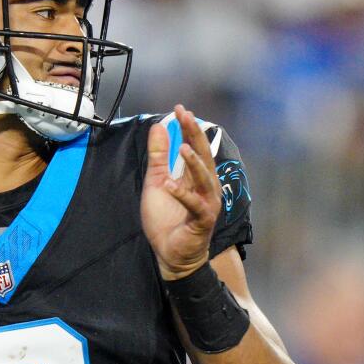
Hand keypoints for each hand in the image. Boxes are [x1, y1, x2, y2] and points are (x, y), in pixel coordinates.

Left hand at [141, 104, 220, 279]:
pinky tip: (170, 185)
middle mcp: (206, 187)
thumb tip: (159, 127)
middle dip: (195, 135)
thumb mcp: (157, 182)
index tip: (180, 109)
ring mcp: (206, 203)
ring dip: (194, 163)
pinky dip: (182, 195)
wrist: (171, 254)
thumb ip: (159, 156)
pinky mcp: (202, 220)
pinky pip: (194, 205)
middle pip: (203, 156)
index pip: (194, 146)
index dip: (188, 128)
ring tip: (184, 147)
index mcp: (195, 176)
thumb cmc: (168, 219)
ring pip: (204, 179)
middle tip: (186, 115)